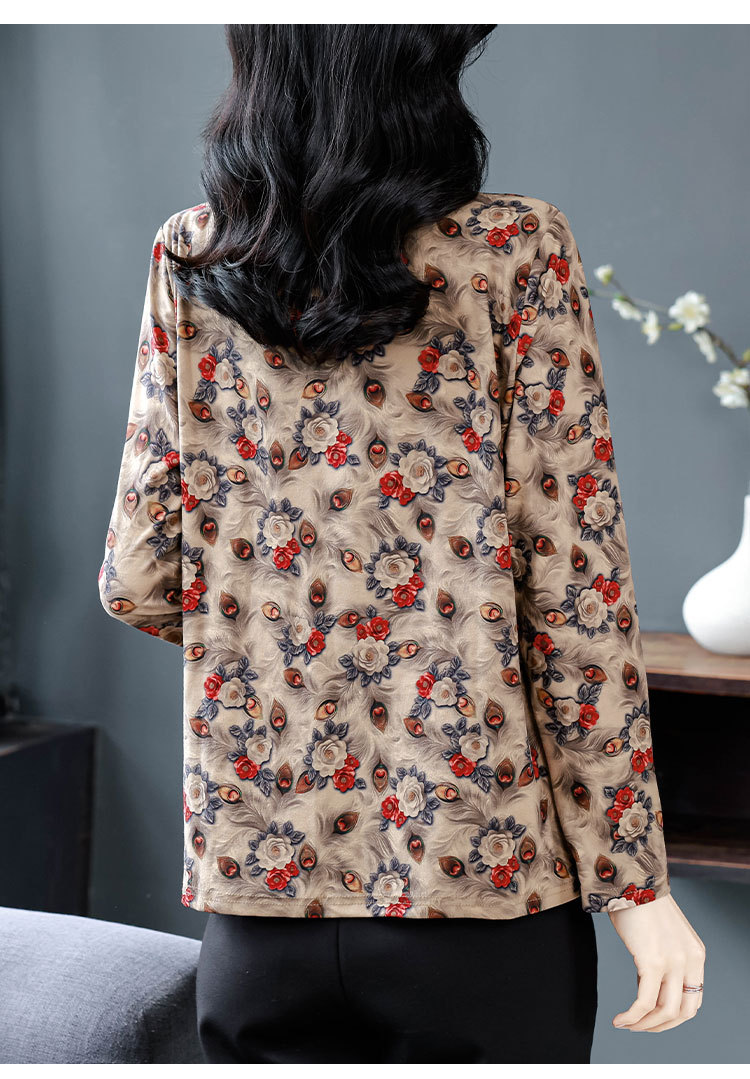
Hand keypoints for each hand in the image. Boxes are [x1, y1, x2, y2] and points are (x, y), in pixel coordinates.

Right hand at [607, 893, 704, 1031]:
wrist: (631, 880)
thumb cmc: (640, 903)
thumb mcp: (663, 936)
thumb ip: (664, 961)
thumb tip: (647, 987)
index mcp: (696, 955)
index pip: (694, 1001)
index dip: (674, 1017)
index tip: (652, 1018)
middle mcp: (690, 960)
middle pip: (682, 1012)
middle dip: (660, 1026)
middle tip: (639, 1027)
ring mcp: (674, 962)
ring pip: (664, 1012)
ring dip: (644, 1025)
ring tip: (626, 1025)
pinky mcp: (653, 961)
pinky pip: (644, 1003)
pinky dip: (632, 1017)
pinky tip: (619, 1019)